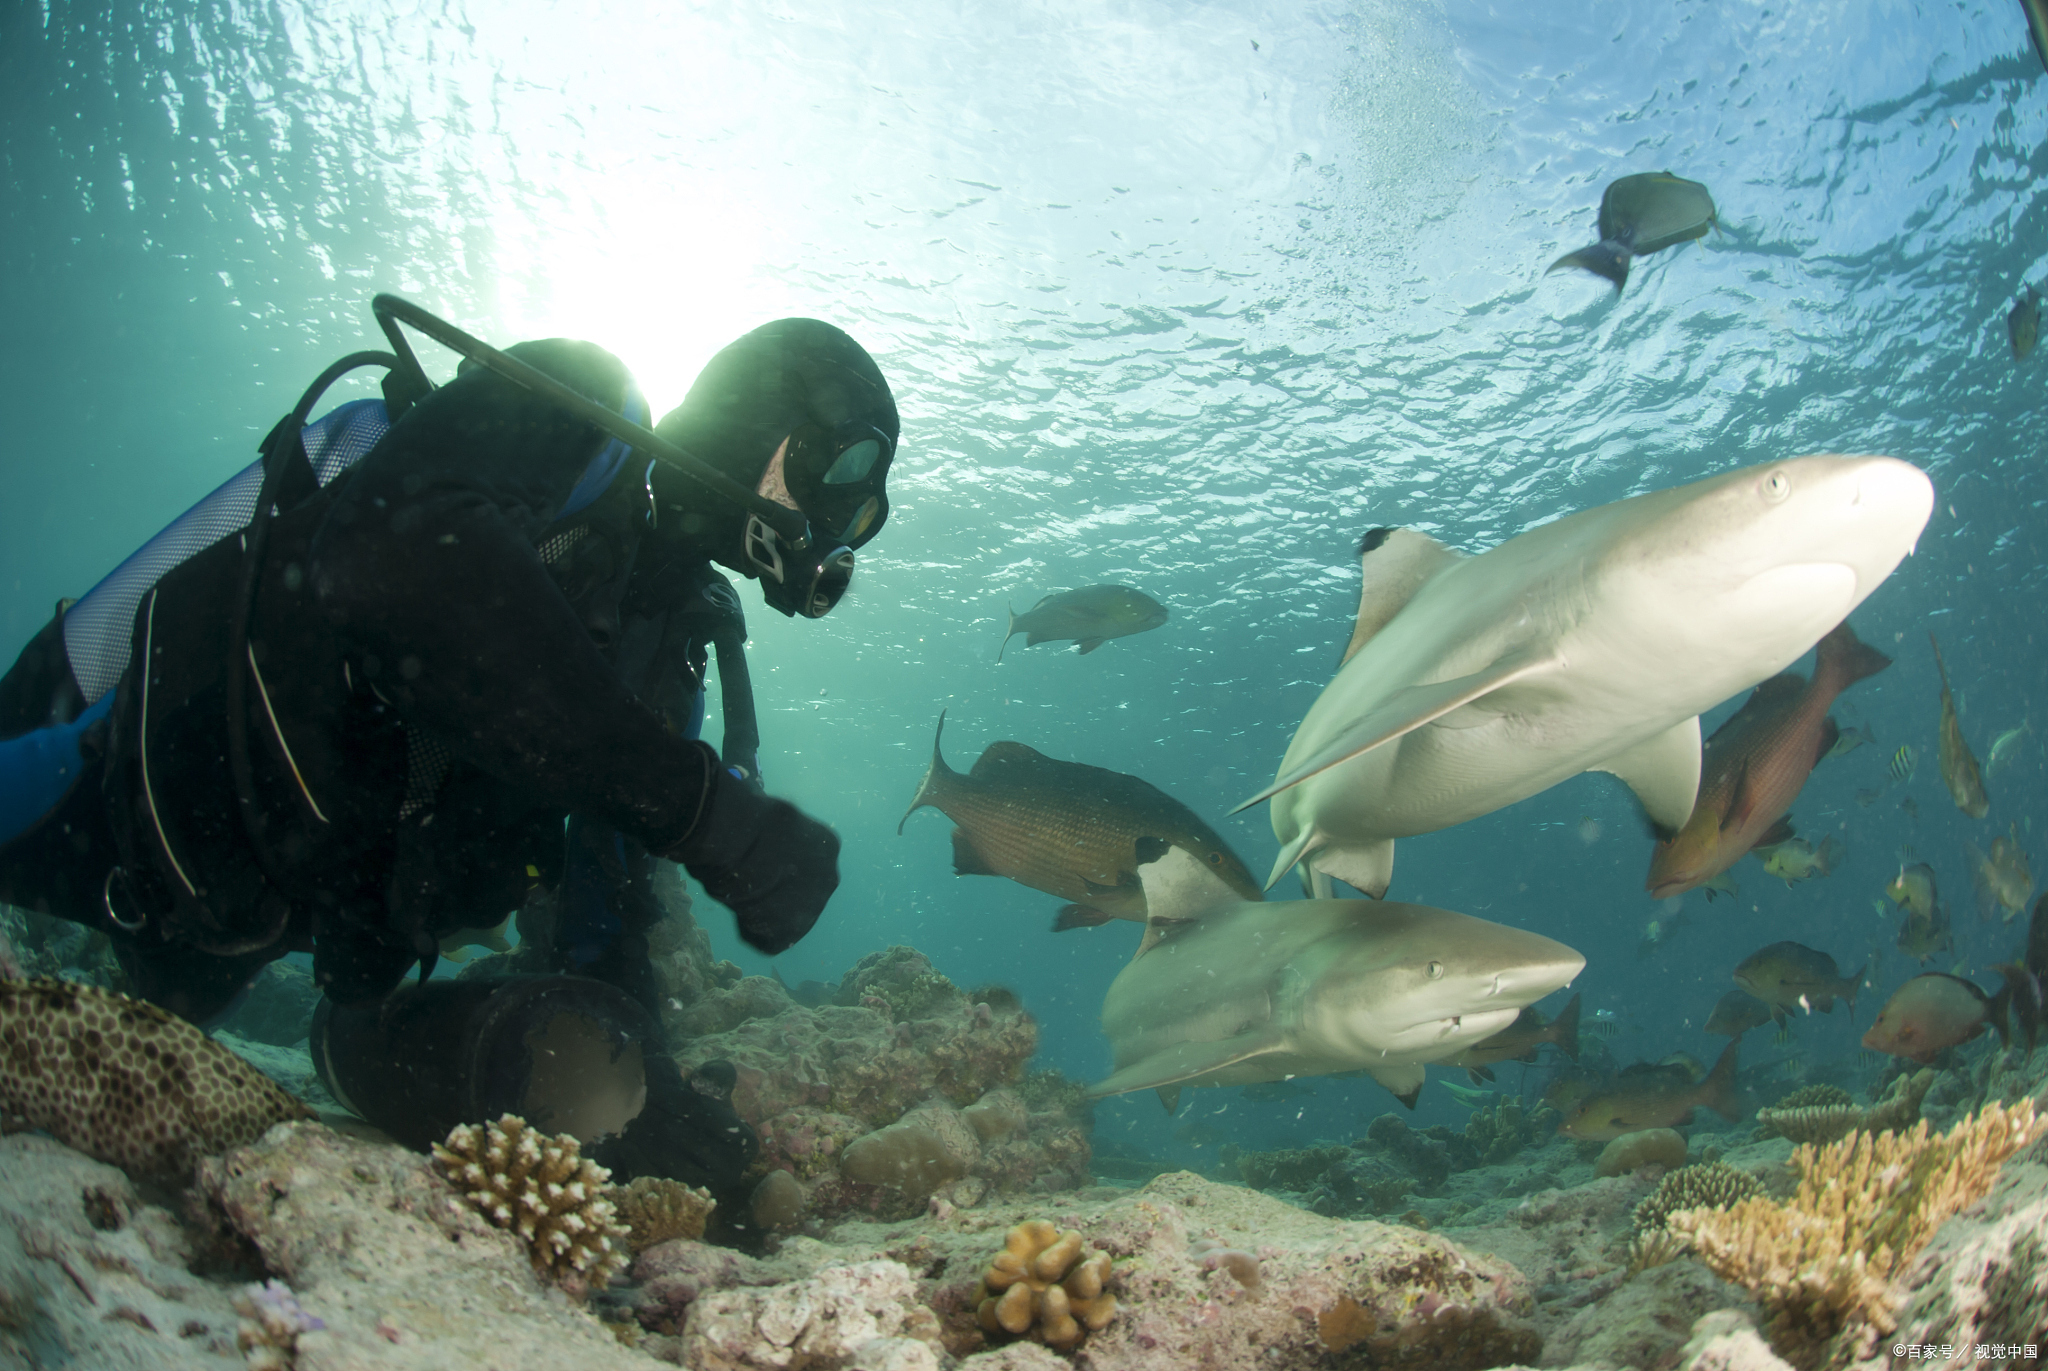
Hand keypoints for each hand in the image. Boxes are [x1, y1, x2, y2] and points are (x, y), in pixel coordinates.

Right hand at [665, 753, 837, 953]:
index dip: (776, 863)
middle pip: (799, 891)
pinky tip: (739, 910)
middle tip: (745, 878)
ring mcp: (812, 907)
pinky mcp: (790, 931)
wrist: (735, 838)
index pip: (805, 863)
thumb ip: (779, 828)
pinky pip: (770, 937)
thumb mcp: (774, 813)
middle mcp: (829, 877)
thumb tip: (765, 814)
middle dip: (774, 888)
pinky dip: (752, 929)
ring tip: (739, 893)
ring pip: (784, 914)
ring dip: (762, 909)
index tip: (756, 857)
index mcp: (828, 844)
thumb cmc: (748, 815)